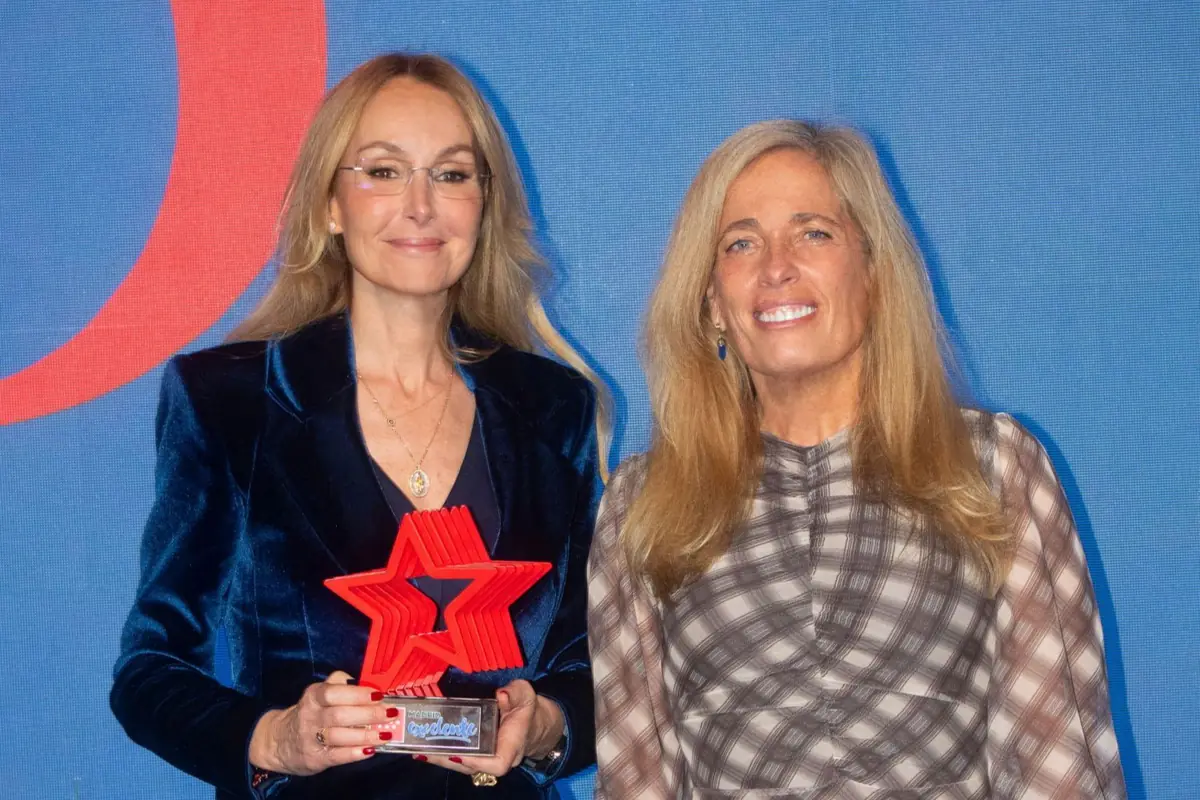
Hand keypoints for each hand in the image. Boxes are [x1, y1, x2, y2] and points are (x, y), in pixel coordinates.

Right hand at [248, 671, 395, 775]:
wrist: (280, 741)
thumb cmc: (311, 713)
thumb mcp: (319, 693)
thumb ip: (341, 686)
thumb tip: (371, 685)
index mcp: (313, 695)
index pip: (333, 692)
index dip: (357, 694)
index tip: (379, 694)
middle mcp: (310, 716)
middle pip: (340, 714)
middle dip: (368, 714)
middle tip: (390, 713)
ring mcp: (311, 738)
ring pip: (339, 736)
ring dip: (366, 735)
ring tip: (386, 733)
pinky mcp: (315, 758)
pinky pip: (337, 756)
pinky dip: (355, 753)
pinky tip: (371, 749)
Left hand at [425, 680, 563, 779]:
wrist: (532, 723)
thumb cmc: (527, 709)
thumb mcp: (526, 695)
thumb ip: (516, 692)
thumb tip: (501, 693)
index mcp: (512, 745)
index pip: (498, 764)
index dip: (477, 762)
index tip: (458, 752)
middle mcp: (497, 757)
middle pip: (471, 766)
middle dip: (447, 759)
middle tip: (425, 750)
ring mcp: (486, 758)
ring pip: (462, 764)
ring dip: (440, 758)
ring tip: (419, 749)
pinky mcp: (478, 753)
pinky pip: (460, 757)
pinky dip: (443, 753)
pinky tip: (426, 746)